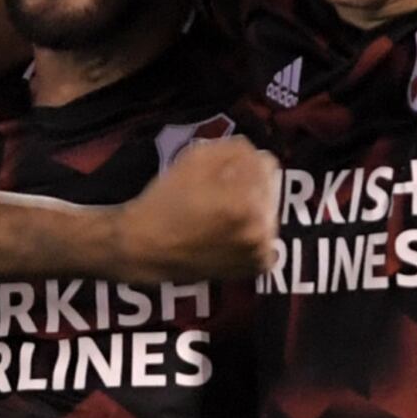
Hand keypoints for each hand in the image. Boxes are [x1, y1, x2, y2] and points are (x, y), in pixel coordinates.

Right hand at [116, 136, 281, 280]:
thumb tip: (257, 156)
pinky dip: (253, 231)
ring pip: (269, 212)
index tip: (222, 172)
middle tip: (220, 193)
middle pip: (270, 189)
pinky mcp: (257, 268)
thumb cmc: (167, 200)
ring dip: (253, 209)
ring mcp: (261, 252)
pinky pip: (267, 236)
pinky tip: (229, 232)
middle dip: (251, 185)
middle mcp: (261, 230)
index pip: (266, 164)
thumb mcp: (196, 158)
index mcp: (248, 202)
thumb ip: (236, 149)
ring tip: (223, 214)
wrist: (146, 248)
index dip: (243, 163)